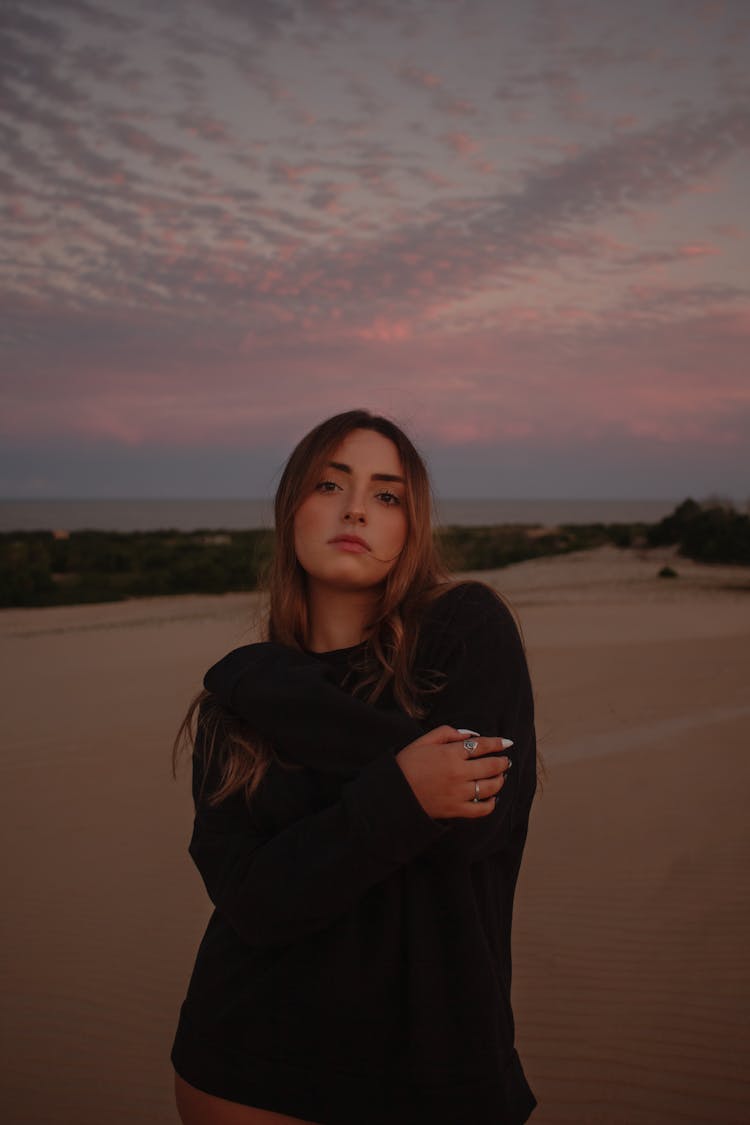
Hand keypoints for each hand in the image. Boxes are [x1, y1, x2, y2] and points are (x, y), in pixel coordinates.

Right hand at [395, 726, 510, 818]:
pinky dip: (491, 803)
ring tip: (500, 777)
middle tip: (505, 761)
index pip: (482, 746)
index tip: (507, 743)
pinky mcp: (456, 810)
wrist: (393, 793)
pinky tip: (492, 798)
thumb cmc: (407, 764)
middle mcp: (458, 773)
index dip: (498, 743)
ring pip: (490, 787)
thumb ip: (448, 733)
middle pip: (491, 766)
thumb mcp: (424, 741)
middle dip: (502, 762)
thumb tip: (470, 735)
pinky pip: (481, 809)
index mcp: (450, 753)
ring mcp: (459, 793)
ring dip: (499, 780)